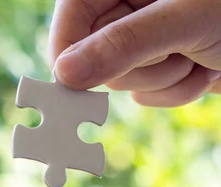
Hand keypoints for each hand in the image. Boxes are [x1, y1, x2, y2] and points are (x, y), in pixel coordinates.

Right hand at [48, 0, 220, 106]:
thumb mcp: (185, 19)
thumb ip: (123, 44)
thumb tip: (65, 74)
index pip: (69, 25)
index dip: (70, 58)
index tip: (76, 87)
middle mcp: (127, 7)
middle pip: (94, 60)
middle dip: (140, 67)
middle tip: (178, 52)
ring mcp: (145, 37)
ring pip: (125, 83)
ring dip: (166, 79)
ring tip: (201, 53)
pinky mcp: (162, 61)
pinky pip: (150, 95)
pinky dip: (179, 90)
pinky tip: (204, 66)